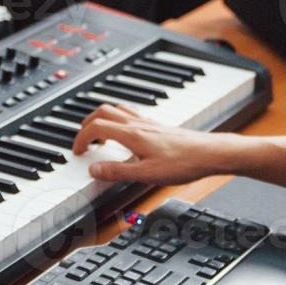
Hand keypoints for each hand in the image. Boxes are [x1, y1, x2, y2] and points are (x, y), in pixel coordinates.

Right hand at [71, 103, 233, 185]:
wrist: (209, 153)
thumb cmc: (183, 163)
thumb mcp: (146, 174)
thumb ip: (118, 171)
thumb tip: (94, 170)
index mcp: (132, 134)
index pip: (96, 127)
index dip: (81, 138)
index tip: (76, 151)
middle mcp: (138, 124)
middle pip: (103, 111)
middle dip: (87, 124)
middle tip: (83, 141)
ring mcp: (148, 123)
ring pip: (117, 109)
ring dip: (102, 118)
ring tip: (98, 134)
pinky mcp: (157, 126)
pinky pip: (131, 114)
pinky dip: (118, 119)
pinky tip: (124, 133)